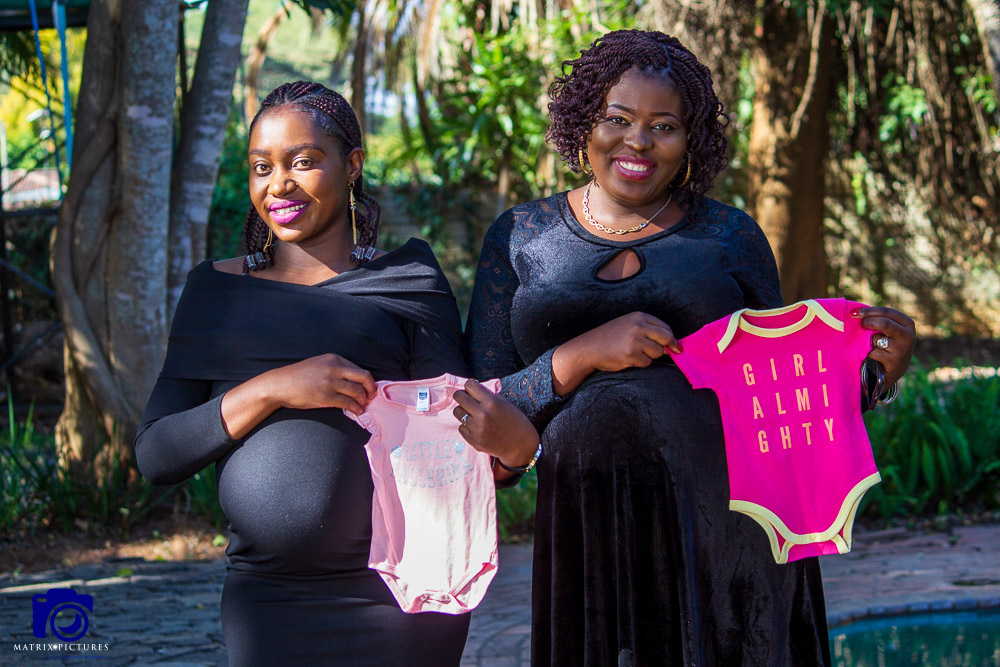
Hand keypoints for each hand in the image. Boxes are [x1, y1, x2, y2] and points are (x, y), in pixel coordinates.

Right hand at [265, 353, 375, 414]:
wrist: (279, 384)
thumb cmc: (298, 376)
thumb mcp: (319, 364)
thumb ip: (335, 369)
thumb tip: (353, 381)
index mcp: (334, 359)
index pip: (358, 369)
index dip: (367, 381)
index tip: (368, 388)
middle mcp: (334, 368)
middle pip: (364, 377)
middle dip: (371, 389)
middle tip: (370, 397)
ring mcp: (330, 382)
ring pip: (357, 391)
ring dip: (363, 401)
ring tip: (362, 406)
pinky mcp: (325, 396)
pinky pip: (348, 403)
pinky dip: (356, 408)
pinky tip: (356, 411)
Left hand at [452, 379, 538, 472]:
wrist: (521, 446)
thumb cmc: (515, 422)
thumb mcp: (505, 403)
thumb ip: (488, 395)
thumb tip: (472, 388)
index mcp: (491, 402)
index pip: (469, 385)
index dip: (470, 386)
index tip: (472, 389)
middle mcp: (482, 414)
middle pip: (458, 397)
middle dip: (462, 396)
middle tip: (468, 399)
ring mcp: (476, 429)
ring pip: (457, 412)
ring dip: (463, 411)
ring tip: (473, 414)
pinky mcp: (473, 441)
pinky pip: (461, 427)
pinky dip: (467, 426)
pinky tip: (477, 427)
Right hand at [552, 311, 678, 394]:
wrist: (589, 347)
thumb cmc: (610, 338)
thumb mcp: (628, 325)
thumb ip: (648, 330)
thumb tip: (673, 344)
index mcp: (639, 316)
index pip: (665, 327)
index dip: (672, 338)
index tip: (675, 347)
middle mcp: (638, 326)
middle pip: (666, 338)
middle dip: (667, 347)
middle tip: (666, 353)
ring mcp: (635, 340)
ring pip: (658, 352)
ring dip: (650, 356)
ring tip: (636, 354)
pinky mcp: (631, 354)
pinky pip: (647, 362)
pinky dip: (640, 363)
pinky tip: (628, 359)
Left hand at [853, 306, 915, 386]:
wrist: (893, 370)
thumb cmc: (887, 345)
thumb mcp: (889, 330)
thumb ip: (879, 319)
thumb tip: (855, 312)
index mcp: (908, 323)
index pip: (887, 312)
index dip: (869, 311)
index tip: (854, 312)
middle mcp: (908, 335)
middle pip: (883, 323)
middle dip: (868, 322)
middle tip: (860, 325)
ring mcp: (902, 349)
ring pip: (876, 338)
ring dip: (869, 341)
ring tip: (873, 346)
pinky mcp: (894, 361)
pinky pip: (873, 352)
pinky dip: (869, 354)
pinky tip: (875, 357)